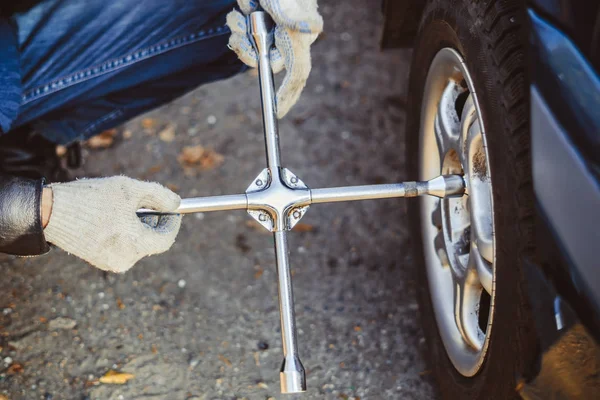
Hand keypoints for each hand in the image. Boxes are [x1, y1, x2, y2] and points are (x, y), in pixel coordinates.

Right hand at [43, 176, 181, 272]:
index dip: (172, 222)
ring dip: (137, 225)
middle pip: (151, 241)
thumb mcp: (130, 189)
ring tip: (123, 207)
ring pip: (136, 243)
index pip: (166, 239)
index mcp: (136, 245)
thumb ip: (158, 195)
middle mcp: (125, 260)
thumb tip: (176, 203)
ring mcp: (110, 263)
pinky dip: (123, 232)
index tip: (173, 210)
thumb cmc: (91, 199)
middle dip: (153, 221)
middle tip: (149, 203)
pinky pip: (121, 246)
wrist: (49, 211)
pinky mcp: (98, 261)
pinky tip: (110, 217)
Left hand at [227, 0, 322, 117]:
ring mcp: (272, 33)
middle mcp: (287, 39)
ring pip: (251, 50)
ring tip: (239, 11)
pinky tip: (240, 7)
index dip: (289, 95)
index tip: (278, 112)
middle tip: (237, 37)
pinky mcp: (259, 26)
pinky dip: (236, 24)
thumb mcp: (285, 2)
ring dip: (239, 33)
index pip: (297, 74)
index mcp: (299, 38)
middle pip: (265, 63)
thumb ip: (294, 17)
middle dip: (247, 52)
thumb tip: (313, 28)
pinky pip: (242, 36)